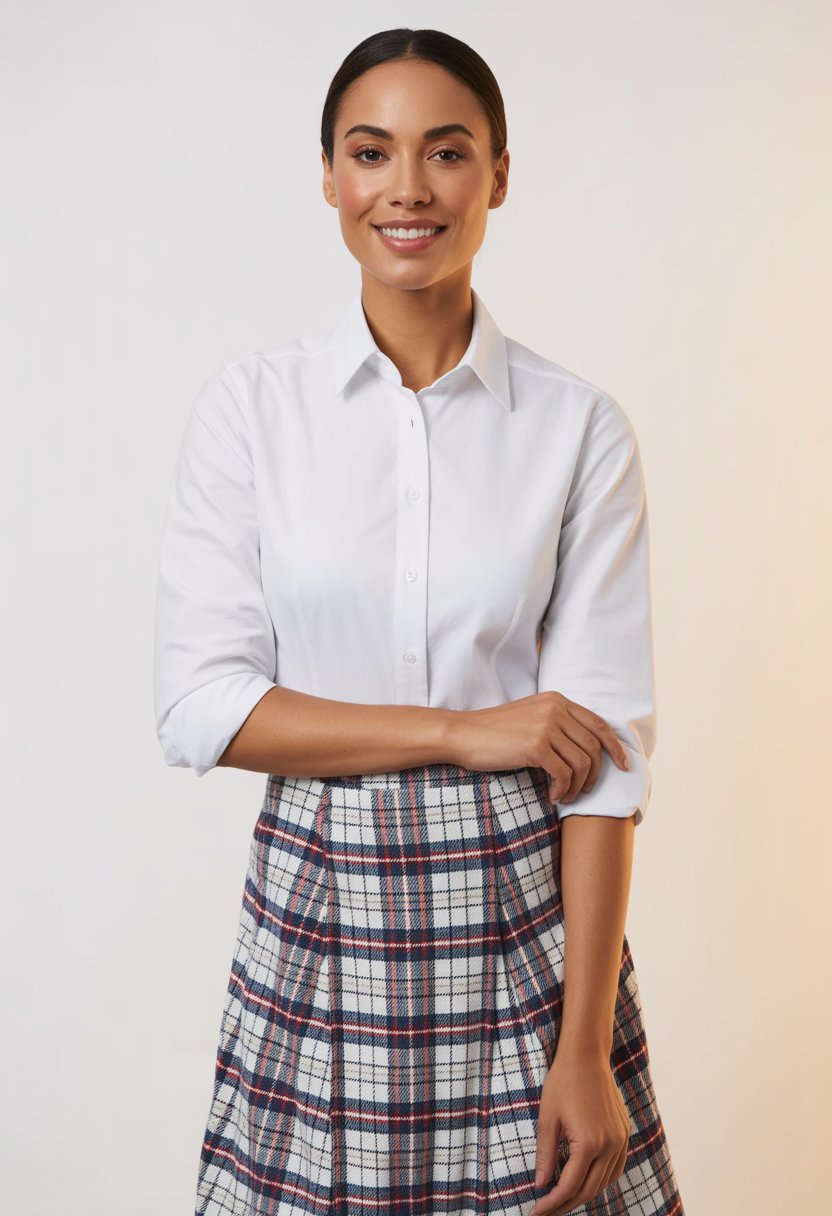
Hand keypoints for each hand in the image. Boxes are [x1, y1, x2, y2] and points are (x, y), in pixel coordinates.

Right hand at [449, 691, 630, 804]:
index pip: (598, 724)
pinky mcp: (535, 746)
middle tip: (585, 791)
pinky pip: (564, 774)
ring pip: (582, 763)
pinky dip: (563, 790)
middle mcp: (555, 709)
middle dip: (595, 774)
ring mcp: (546, 726)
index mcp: (557, 700)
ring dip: (578, 786)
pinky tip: (553, 796)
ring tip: (566, 796)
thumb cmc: (494, 733)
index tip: (624, 766)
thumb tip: (587, 750)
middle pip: (595, 746)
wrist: (463, 734)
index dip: (615, 747)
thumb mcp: (531, 718)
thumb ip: (557, 724)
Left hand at [530, 1045, 629, 1214]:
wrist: (586, 1055)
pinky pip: (616, 1167)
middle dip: (566, 1204)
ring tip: (562, 1198)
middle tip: (547, 1209)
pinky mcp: (625, 1133)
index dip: (552, 1202)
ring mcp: (621, 1139)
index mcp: (589, 1142)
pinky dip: (601, 1180)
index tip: (536, 1211)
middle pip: (589, 1189)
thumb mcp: (547, 1118)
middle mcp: (610, 1145)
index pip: (570, 1186)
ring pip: (605, 1182)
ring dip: (584, 1194)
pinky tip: (585, 1181)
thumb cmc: (562, 1082)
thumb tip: (542, 1184)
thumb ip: (545, 1154)